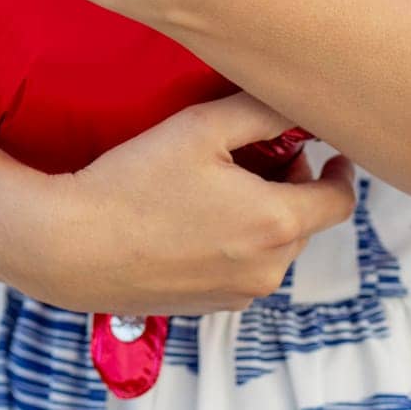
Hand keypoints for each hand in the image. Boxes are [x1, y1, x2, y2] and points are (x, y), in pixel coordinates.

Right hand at [6, 93, 354, 316]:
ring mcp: (238, 294)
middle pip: (303, 221)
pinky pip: (238, 269)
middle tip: (249, 155)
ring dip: (259, 216)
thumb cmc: (134, 182)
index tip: (326, 151)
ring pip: (271, 247)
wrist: (71, 245)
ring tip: (213, 187)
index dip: (338, 170)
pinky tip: (189, 219)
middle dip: (287, 186)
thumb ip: (261, 111)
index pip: (339, 199)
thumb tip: (300, 104)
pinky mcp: (207, 307)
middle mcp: (268, 269)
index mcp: (277, 224)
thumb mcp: (200, 127)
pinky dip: (231, 243)